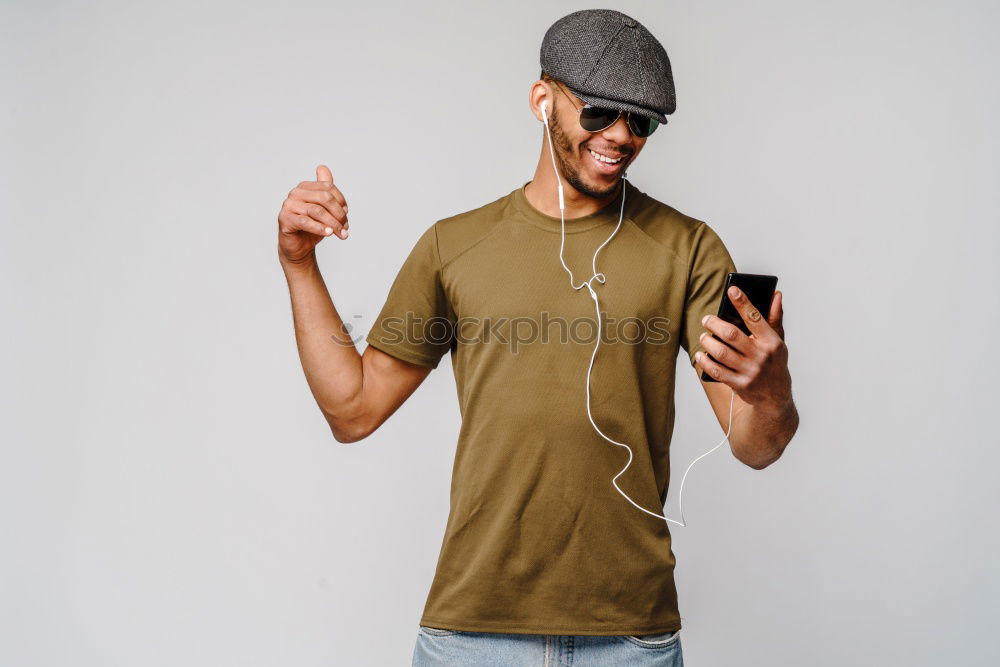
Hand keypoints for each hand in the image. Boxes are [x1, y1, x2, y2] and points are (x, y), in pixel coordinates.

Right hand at [277, 164, 349, 264]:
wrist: (299, 246)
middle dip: (339, 213)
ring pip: (317, 211)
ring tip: (341, 233)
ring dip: (333, 224)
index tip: (346, 216)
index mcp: (305, 187)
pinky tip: (328, 233)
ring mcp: (289, 205)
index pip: (328, 187)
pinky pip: (305, 222)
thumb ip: (327, 190)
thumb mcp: (324, 208)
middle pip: (324, 197)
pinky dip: (320, 228)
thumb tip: (322, 167)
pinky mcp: (285, 219)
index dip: (341, 202)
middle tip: (345, 227)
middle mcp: (295, 193)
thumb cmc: (313, 226)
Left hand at [695, 287, 790, 411]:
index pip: (755, 318)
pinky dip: (705, 361)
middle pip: (732, 335)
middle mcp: (761, 356)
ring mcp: (750, 371)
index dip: (743, 303)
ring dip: (708, 342)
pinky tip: (700, 355)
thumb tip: (775, 294)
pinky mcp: (740, 384)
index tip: (732, 290)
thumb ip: (774, 318)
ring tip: (704, 336)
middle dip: (714, 324)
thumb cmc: (774, 363)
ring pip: (721, 352)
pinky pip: (717, 371)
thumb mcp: (778, 341)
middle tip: (706, 320)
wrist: (775, 397)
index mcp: (771, 342)